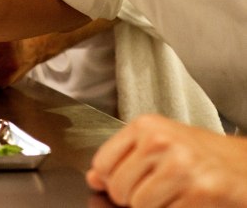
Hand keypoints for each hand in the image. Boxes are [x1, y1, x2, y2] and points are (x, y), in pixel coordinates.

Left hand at [87, 114, 246, 206]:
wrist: (245, 165)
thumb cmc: (200, 154)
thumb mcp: (158, 144)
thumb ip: (122, 158)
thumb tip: (93, 178)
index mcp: (146, 126)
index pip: (102, 163)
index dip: (111, 180)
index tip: (126, 181)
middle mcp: (160, 142)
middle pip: (118, 188)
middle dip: (132, 197)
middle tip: (155, 189)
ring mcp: (180, 167)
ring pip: (140, 205)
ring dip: (154, 207)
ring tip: (172, 194)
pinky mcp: (200, 192)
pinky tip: (187, 200)